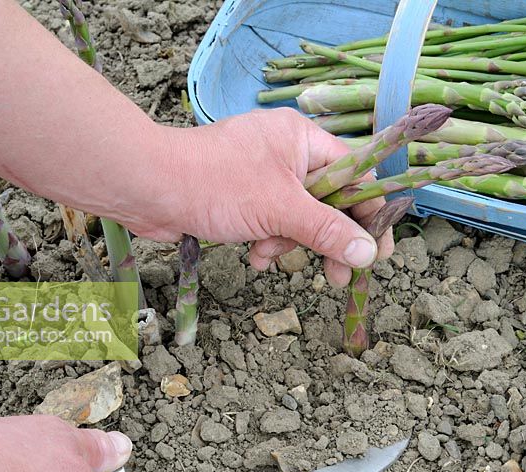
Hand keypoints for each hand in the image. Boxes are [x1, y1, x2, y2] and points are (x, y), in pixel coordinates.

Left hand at [130, 108, 394, 286]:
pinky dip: (265, 240)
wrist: (148, 188)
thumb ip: (328, 231)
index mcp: (303, 140)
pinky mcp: (241, 195)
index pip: (354, 176)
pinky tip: (253, 255)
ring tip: (268, 254)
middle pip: (327, 201)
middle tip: (338, 276)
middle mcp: (286, 153)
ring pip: (297, 217)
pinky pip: (270, 221)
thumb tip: (367, 254)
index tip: (377, 252)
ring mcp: (262, 174)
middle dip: (326, 239)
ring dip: (288, 242)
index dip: (369, 215)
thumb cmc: (217, 185)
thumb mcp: (281, 210)